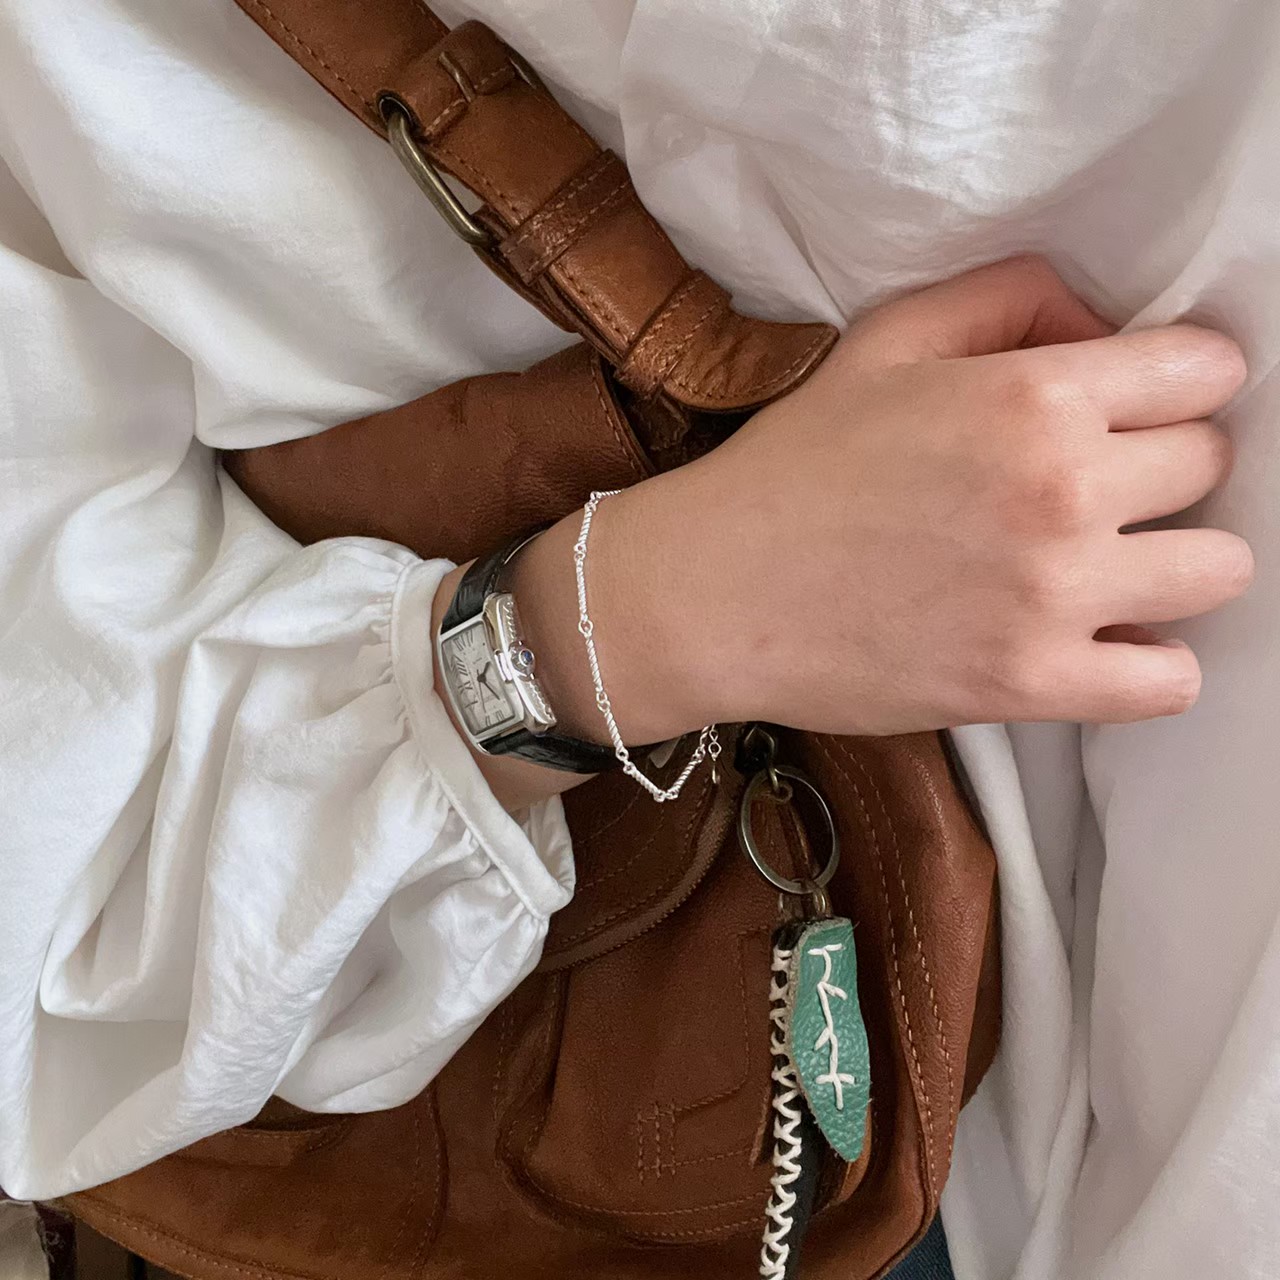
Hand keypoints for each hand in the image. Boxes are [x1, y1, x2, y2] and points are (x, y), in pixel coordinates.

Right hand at [512, 256, 1250, 746]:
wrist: (714, 591)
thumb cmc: (794, 465)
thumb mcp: (886, 340)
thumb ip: (1011, 296)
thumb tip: (1105, 324)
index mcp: (1034, 396)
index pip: (1206, 372)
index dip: (1174, 384)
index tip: (1135, 408)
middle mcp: (1063, 492)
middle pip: (1212, 466)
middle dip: (1163, 467)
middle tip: (1096, 488)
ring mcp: (1053, 598)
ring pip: (1215, 570)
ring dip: (1171, 562)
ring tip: (1107, 566)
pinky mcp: (1030, 685)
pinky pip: (1171, 681)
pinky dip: (1151, 662)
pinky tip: (1100, 641)